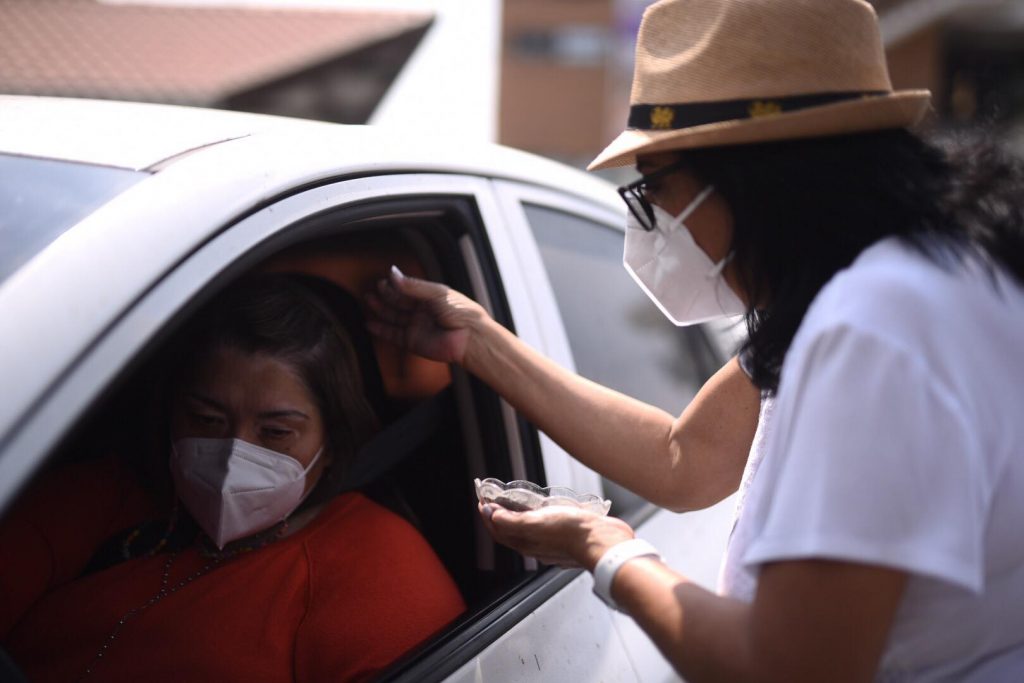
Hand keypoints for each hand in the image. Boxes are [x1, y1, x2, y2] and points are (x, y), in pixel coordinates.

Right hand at [365, 266, 488, 363]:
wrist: (470, 338)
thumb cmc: (462, 313)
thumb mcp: (436, 293)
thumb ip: (412, 285)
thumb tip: (393, 273)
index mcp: (431, 297)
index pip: (408, 288)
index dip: (396, 284)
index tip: (384, 278)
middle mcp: (423, 311)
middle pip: (399, 301)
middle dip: (386, 295)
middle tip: (374, 288)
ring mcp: (417, 326)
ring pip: (394, 316)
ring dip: (381, 309)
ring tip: (369, 300)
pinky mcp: (413, 341)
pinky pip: (393, 335)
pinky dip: (381, 330)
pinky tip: (370, 323)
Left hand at [479, 503, 635, 570]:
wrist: (604, 541)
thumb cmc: (571, 532)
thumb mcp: (536, 523)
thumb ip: (512, 520)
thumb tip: (490, 514)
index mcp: (526, 543)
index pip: (498, 531)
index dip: (488, 515)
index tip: (483, 499)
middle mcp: (538, 545)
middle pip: (512, 530)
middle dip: (501, 514)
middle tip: (497, 497)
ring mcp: (553, 541)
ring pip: (530, 528)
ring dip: (521, 514)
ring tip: (519, 498)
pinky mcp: (568, 534)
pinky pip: (547, 525)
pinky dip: (540, 515)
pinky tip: (546, 506)